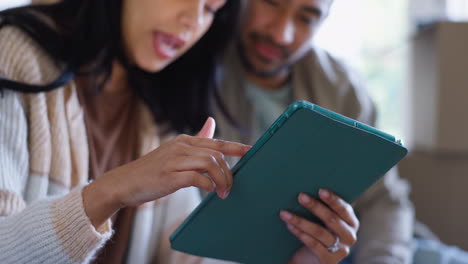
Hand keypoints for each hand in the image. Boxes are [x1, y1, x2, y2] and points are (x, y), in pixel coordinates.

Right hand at [83, 117, 250, 227]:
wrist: (123, 183)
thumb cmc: (152, 170)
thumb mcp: (174, 151)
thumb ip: (195, 139)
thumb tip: (211, 122)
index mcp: (184, 141)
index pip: (217, 142)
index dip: (237, 147)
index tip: (253, 152)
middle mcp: (181, 147)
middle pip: (217, 154)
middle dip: (229, 172)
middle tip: (230, 188)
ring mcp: (174, 160)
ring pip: (210, 164)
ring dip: (221, 180)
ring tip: (222, 193)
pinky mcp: (169, 176)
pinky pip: (197, 177)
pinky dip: (207, 185)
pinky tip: (209, 191)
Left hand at [281, 189, 358, 263]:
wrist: (313, 259)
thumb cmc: (319, 232)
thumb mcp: (325, 221)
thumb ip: (323, 208)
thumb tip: (306, 191)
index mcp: (352, 222)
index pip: (344, 209)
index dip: (333, 200)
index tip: (320, 190)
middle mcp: (350, 236)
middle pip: (331, 219)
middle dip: (315, 206)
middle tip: (301, 196)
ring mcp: (341, 250)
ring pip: (319, 232)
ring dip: (301, 221)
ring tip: (285, 213)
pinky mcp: (329, 260)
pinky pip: (313, 244)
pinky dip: (300, 233)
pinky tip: (290, 226)